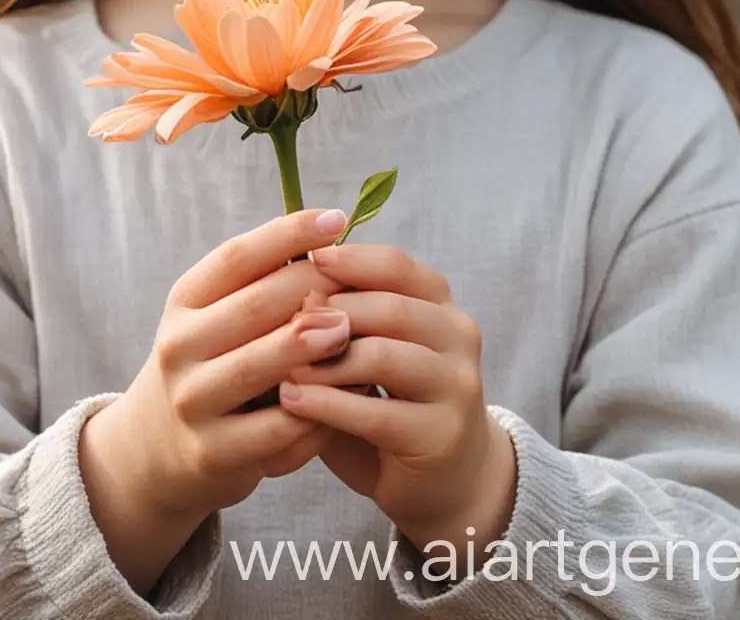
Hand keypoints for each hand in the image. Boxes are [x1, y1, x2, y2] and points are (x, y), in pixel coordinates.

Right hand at [89, 207, 353, 525]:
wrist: (158, 447)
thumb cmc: (211, 362)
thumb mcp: (215, 315)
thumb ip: (260, 281)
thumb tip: (325, 231)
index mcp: (184, 302)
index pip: (237, 256)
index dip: (288, 234)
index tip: (336, 218)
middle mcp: (180, 347)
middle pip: (253, 307)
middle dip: (311, 288)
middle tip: (357, 278)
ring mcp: (192, 402)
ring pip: (259, 367)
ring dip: (311, 345)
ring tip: (350, 328)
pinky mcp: (212, 453)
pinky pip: (276, 429)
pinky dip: (315, 410)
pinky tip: (346, 395)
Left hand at [277, 240, 517, 557]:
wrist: (443, 481)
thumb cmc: (390, 405)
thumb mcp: (369, 353)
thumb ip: (341, 323)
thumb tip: (292, 288)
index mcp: (440, 306)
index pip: (397, 266)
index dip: (350, 259)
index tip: (305, 261)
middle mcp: (458, 338)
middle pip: (391, 308)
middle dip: (331, 311)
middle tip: (283, 320)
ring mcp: (456, 387)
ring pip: (384, 356)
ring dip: (325, 359)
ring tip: (281, 365)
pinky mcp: (440, 435)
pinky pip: (376, 413)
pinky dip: (327, 404)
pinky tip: (292, 401)